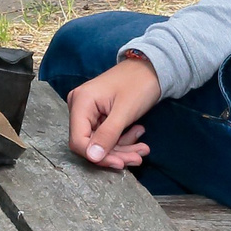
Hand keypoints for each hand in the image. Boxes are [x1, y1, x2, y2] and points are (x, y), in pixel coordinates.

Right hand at [65, 55, 162, 169]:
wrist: (152, 67)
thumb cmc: (138, 84)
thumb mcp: (124, 111)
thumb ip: (107, 135)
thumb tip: (92, 157)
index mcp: (81, 103)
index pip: (79, 141)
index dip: (97, 156)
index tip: (120, 163)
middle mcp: (80, 107)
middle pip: (91, 143)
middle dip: (116, 153)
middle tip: (138, 157)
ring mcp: (89, 111)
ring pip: (101, 141)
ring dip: (122, 148)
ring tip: (143, 148)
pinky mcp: (99, 114)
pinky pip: (107, 134)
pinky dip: (123, 139)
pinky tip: (138, 133)